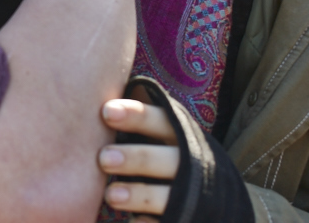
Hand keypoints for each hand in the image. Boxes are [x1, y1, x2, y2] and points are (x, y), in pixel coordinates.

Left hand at [98, 96, 179, 219]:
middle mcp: (189, 163)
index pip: (159, 120)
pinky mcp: (185, 219)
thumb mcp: (165, 133)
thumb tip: (94, 98)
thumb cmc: (171, 152)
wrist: (214, 196)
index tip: (106, 112)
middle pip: (164, 159)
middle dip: (134, 158)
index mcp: (180, 134)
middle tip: (103, 158)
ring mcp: (190, 196)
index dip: (135, 116)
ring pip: (166, 196)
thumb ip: (138, 120)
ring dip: (139, 195)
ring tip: (111, 195)